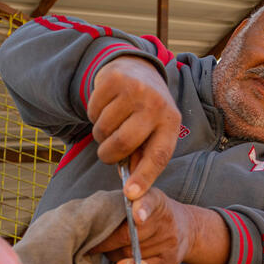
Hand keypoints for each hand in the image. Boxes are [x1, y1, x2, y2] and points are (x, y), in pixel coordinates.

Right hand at [87, 56, 180, 199]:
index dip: (144, 177)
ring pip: (103, 129)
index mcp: (171, 122)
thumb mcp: (154, 132)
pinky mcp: (114, 79)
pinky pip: (92, 111)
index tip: (131, 194)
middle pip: (123, 143)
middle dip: (108, 154)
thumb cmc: (146, 111)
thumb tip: (132, 191)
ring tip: (111, 123)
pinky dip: (93, 115)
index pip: (158, 156)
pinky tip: (106, 107)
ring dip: (100, 134)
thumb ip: (143, 159)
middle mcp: (156, 104)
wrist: (139, 69)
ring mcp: (136, 89)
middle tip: (106, 152)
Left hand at [90, 188, 194, 263]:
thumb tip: (106, 228)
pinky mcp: (170, 260)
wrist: (187, 228)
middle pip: (128, 236)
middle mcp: (167, 221)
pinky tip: (122, 263)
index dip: (142, 210)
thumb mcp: (143, 199)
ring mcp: (170, 242)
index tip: (137, 218)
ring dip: (115, 254)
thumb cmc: (153, 214)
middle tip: (94, 243)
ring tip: (112, 250)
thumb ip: (124, 207)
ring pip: (131, 254)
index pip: (149, 202)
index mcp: (157, 200)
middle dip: (107, 242)